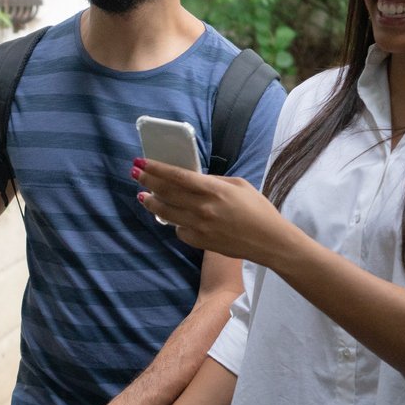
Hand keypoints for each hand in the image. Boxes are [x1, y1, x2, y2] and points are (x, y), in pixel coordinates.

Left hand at [134, 157, 298, 265]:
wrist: (269, 241)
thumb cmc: (257, 209)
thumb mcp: (239, 185)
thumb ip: (213, 181)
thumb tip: (191, 178)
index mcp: (214, 190)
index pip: (177, 176)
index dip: (156, 169)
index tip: (142, 162)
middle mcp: (203, 208)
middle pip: (166, 193)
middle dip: (147, 181)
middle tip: (135, 174)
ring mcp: (200, 227)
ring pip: (166, 213)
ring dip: (151, 203)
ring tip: (143, 196)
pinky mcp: (200, 242)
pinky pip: (179, 230)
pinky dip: (174, 222)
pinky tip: (174, 217)